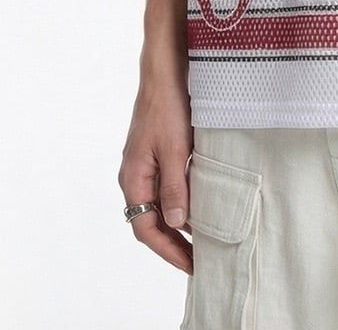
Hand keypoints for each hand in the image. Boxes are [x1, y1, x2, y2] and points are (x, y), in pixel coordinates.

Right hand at [119, 71, 195, 274]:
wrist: (165, 70)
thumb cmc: (167, 106)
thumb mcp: (175, 150)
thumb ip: (175, 188)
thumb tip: (178, 224)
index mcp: (133, 179)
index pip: (146, 229)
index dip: (168, 251)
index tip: (191, 266)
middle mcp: (135, 175)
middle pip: (151, 221)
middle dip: (173, 244)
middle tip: (199, 261)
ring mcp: (145, 164)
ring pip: (159, 205)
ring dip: (178, 223)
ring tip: (203, 240)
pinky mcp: (157, 153)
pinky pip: (166, 187)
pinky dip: (182, 201)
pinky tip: (200, 205)